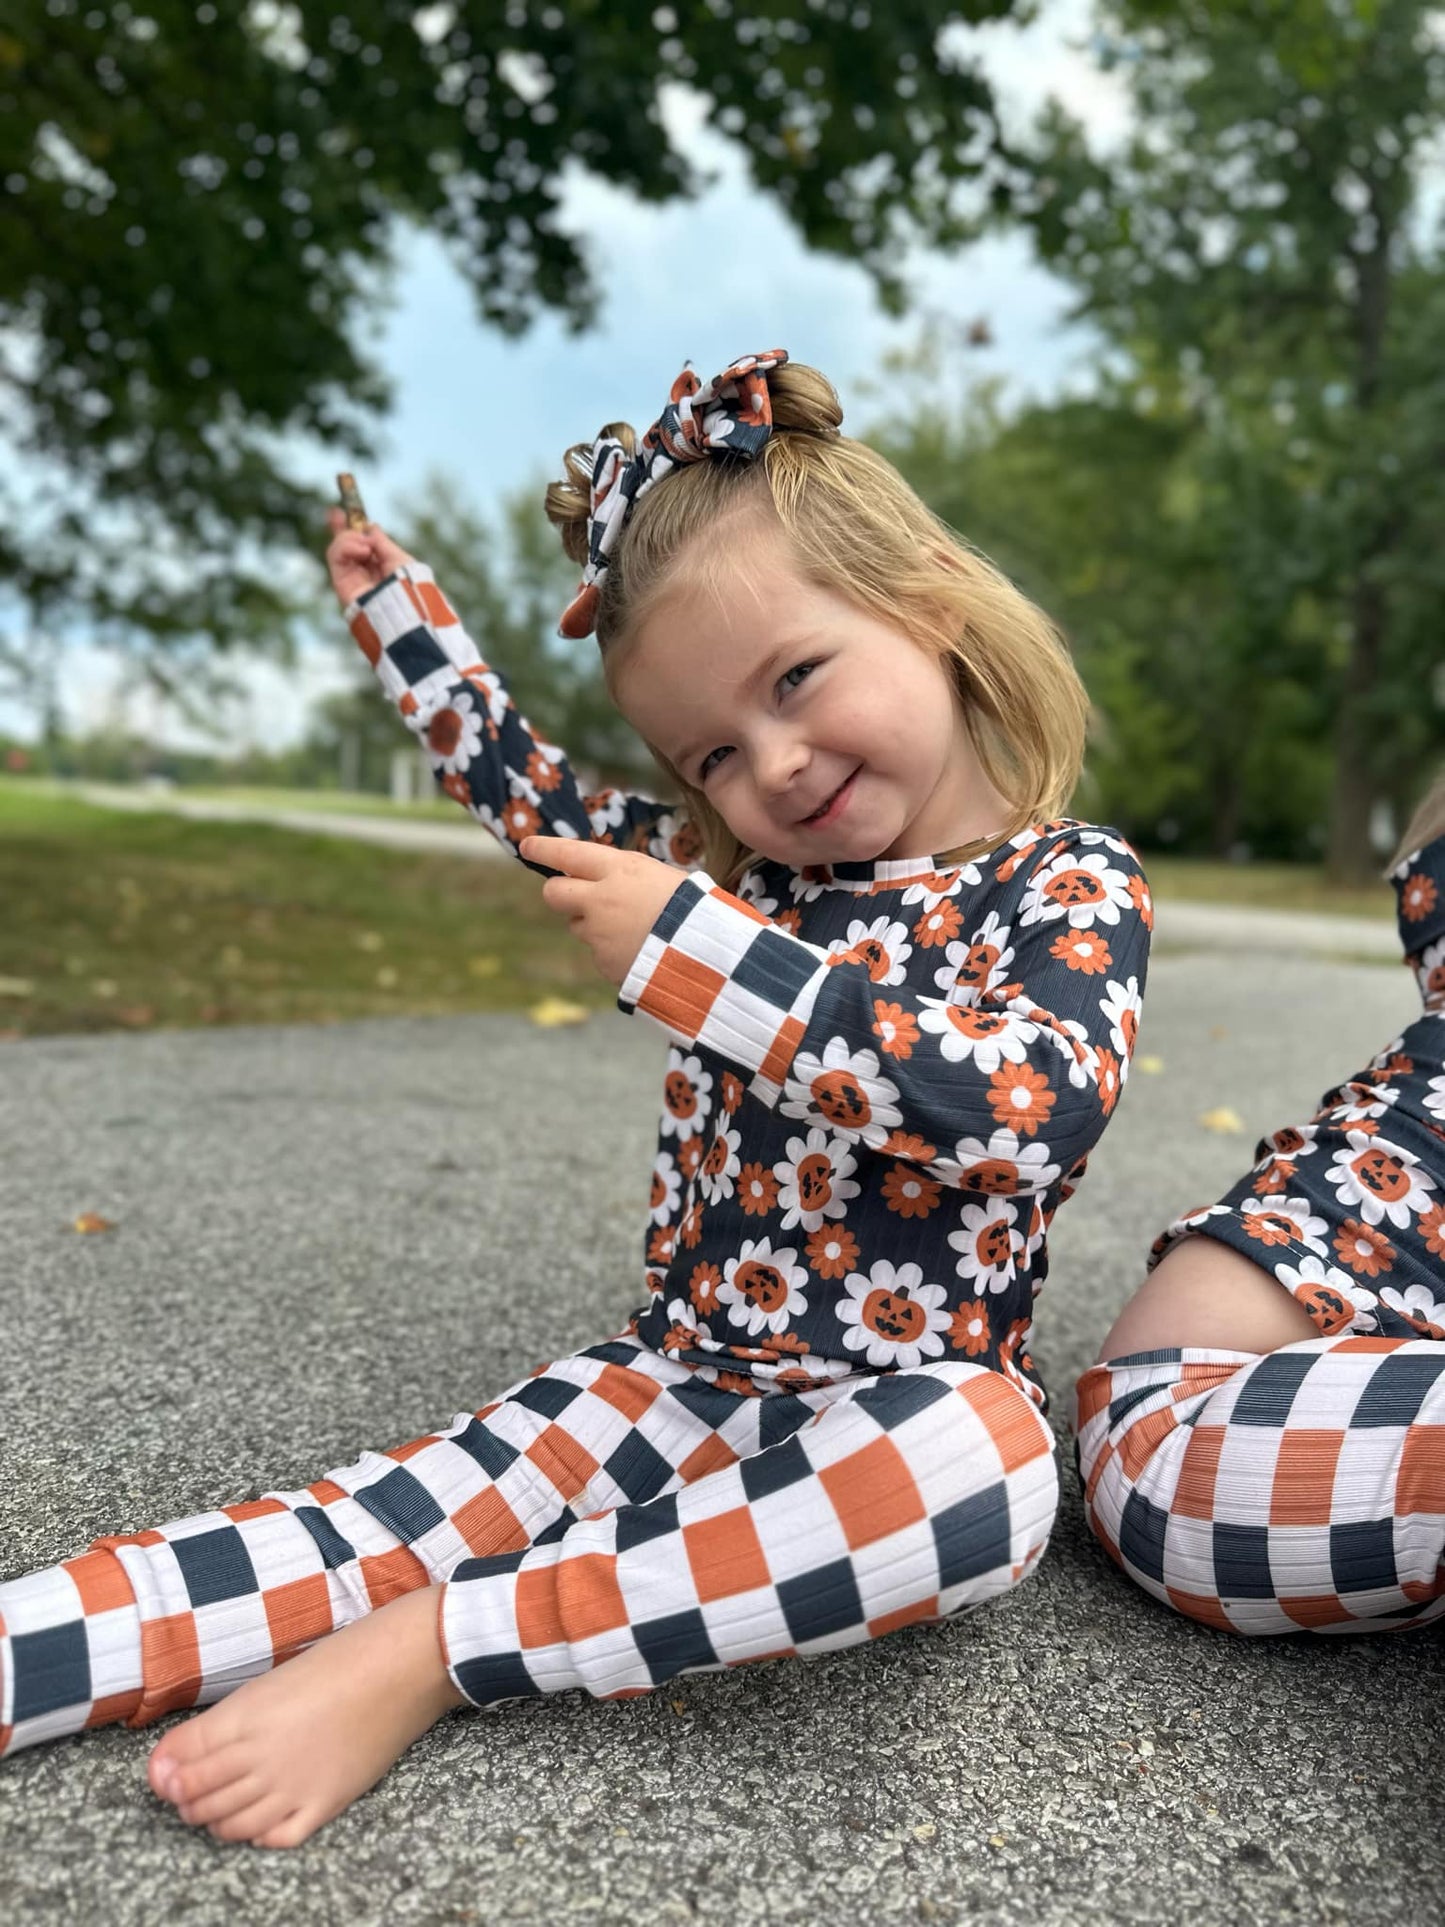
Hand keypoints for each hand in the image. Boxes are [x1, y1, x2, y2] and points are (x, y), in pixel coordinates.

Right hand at [323, 506, 417, 609]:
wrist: (403, 607)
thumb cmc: (407, 586)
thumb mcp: (398, 557)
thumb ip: (382, 542)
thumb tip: (370, 526)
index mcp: (378, 569)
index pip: (360, 546)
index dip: (351, 529)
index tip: (341, 511)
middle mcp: (363, 574)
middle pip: (344, 546)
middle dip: (339, 527)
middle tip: (337, 513)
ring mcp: (351, 578)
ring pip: (338, 548)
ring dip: (349, 538)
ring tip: (367, 546)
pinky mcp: (341, 583)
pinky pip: (334, 556)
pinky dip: (346, 547)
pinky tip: (363, 551)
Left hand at [522, 835, 683, 987]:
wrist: (707, 955)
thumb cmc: (693, 907)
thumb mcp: (662, 876)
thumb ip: (625, 876)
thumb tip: (601, 880)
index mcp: (618, 870)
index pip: (567, 853)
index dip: (543, 849)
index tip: (527, 846)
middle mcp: (599, 900)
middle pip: (554, 893)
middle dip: (561, 892)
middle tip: (578, 895)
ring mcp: (598, 935)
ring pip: (578, 926)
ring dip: (593, 925)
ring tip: (633, 929)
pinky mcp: (604, 963)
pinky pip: (599, 953)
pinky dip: (613, 951)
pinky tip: (641, 950)